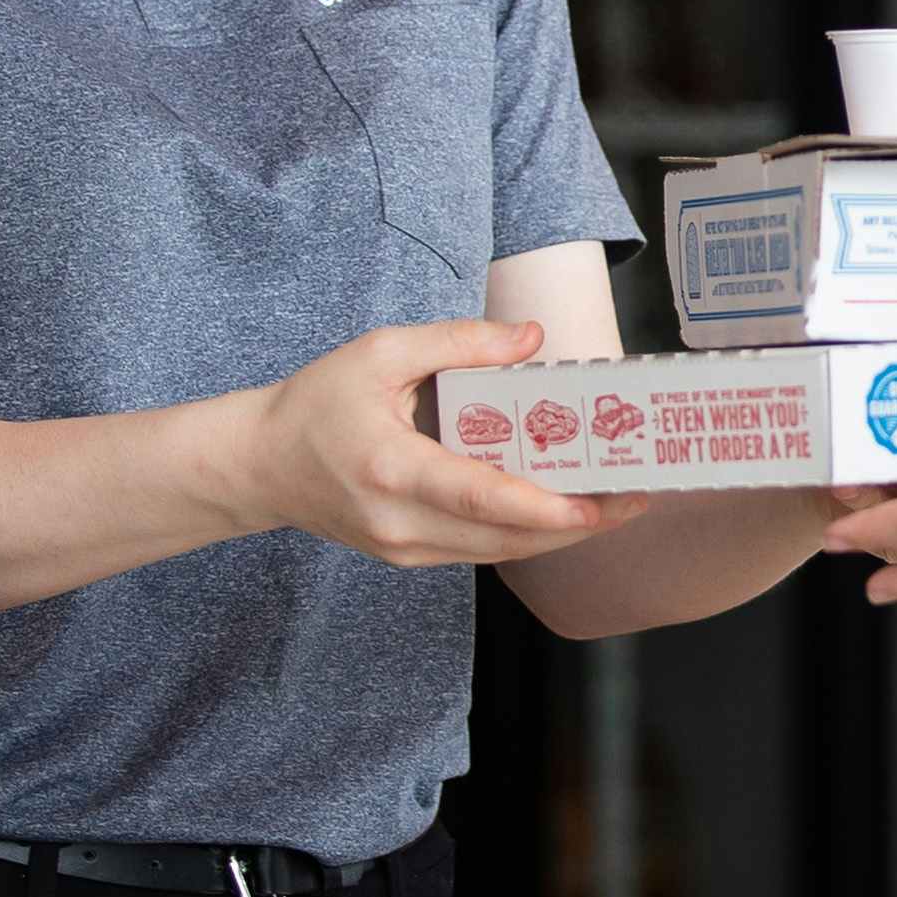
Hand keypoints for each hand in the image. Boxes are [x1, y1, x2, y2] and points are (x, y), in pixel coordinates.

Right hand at [252, 318, 634, 567]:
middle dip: (579, 524)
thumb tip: (532, 338)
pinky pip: (481, 551)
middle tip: (637, 495)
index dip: (547, 507)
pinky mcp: (410, 558)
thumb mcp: (380, 353)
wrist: (259, 466)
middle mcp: (401, 523)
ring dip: (559, 534)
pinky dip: (525, 533)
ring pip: (500, 552)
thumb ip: (460, 342)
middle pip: (507, 537)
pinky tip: (562, 508)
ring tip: (615, 502)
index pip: (482, 497)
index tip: (601, 503)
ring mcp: (405, 550)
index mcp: (392, 469)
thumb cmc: (315, 404)